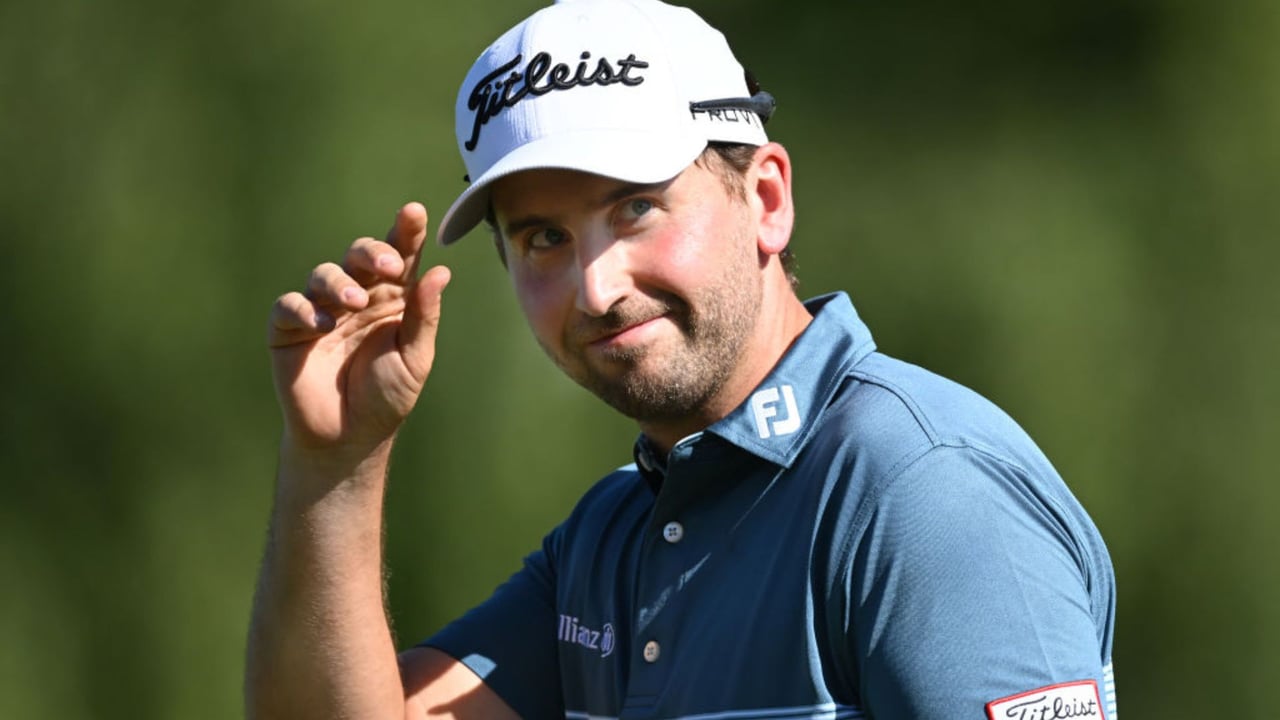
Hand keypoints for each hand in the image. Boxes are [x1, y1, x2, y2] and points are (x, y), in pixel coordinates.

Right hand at [268, 202, 450, 454]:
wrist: (350, 438)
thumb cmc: (387, 395)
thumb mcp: (415, 357)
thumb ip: (424, 316)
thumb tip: (441, 271)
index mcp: (392, 299)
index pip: (400, 257)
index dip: (405, 232)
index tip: (414, 212)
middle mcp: (357, 297)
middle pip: (359, 256)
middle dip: (371, 252)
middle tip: (388, 266)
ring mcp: (321, 311)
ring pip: (323, 274)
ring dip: (338, 282)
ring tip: (354, 302)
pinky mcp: (289, 331)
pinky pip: (289, 307)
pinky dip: (303, 309)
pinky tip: (321, 322)